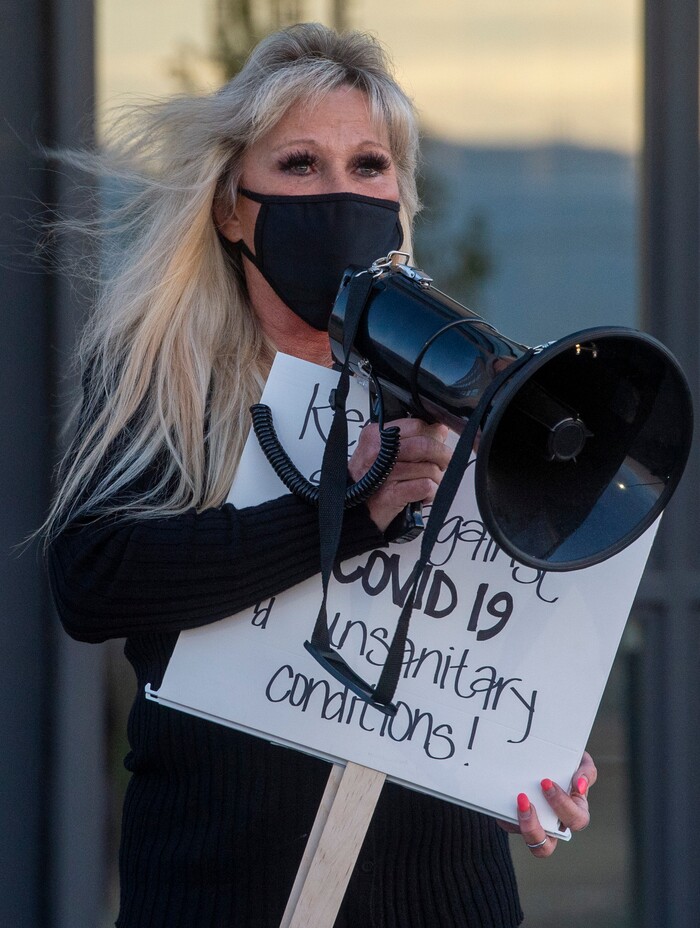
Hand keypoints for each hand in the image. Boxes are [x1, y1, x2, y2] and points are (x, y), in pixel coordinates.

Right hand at [348, 418, 451, 532]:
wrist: (353, 510)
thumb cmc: (370, 481)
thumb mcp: (384, 451)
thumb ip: (410, 438)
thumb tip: (440, 430)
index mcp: (376, 435)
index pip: (417, 425)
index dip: (434, 435)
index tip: (439, 442)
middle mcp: (377, 452)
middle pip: (425, 445)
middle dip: (442, 455)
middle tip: (444, 463)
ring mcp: (384, 474)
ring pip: (428, 468)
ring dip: (436, 478)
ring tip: (428, 483)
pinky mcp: (391, 495)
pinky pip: (425, 486)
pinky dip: (430, 492)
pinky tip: (423, 495)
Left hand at [498, 751, 596, 857]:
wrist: (541, 757)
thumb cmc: (566, 765)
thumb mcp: (580, 762)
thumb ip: (586, 772)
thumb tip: (580, 786)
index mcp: (574, 812)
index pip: (575, 820)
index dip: (563, 806)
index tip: (546, 782)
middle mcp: (554, 826)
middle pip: (546, 847)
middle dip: (534, 825)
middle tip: (525, 797)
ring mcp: (534, 825)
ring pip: (528, 841)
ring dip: (521, 824)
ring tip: (517, 800)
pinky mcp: (515, 821)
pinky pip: (508, 825)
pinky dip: (503, 814)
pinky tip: (502, 795)